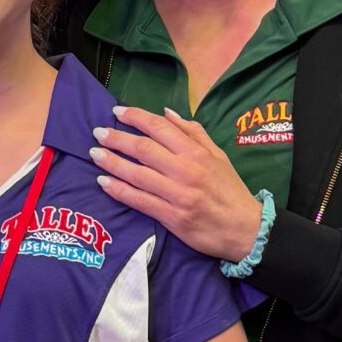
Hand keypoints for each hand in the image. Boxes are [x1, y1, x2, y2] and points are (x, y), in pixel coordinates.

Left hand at [91, 106, 263, 260]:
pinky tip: (104, 182)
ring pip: (137, 174)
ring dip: (112, 163)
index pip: (160, 128)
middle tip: (98, 132)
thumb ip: (193, 132)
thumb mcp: (218, 155)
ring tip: (95, 154)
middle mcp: (186, 170)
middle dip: (117, 138)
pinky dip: (119, 190)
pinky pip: (139, 200)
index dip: (136, 117)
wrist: (245, 228)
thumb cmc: (230, 190)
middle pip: (143, 149)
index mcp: (197, 152)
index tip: (117, 112)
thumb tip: (167, 112)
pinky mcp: (172, 217)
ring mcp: (178, 194)